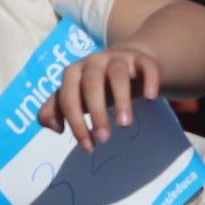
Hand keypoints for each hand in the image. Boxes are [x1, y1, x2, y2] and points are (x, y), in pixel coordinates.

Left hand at [47, 44, 163, 151]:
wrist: (124, 63)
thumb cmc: (94, 88)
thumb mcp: (73, 97)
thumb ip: (54, 110)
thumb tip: (56, 127)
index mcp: (73, 73)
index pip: (68, 97)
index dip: (76, 122)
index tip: (88, 146)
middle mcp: (93, 62)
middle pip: (91, 84)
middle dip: (96, 112)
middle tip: (105, 138)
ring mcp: (118, 58)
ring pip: (118, 75)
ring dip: (121, 99)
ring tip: (125, 125)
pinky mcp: (140, 59)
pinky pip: (146, 65)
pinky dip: (149, 79)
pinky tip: (150, 98)